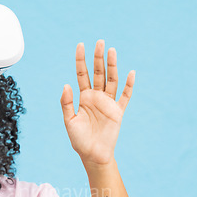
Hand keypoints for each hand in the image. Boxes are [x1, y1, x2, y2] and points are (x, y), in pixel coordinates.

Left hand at [60, 40, 134, 167]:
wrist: (92, 154)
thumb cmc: (78, 139)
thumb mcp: (68, 121)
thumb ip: (66, 103)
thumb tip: (66, 85)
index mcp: (83, 98)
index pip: (82, 75)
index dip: (81, 61)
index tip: (80, 46)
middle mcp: (96, 97)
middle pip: (98, 73)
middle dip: (98, 58)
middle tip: (99, 42)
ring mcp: (108, 103)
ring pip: (111, 80)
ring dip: (112, 66)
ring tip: (111, 50)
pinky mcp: (118, 112)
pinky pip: (125, 96)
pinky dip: (128, 85)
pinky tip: (130, 73)